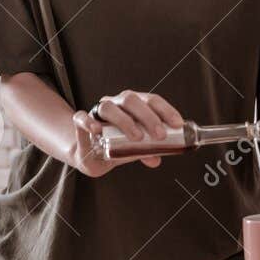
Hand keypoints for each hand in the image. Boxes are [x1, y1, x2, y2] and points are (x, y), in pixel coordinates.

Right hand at [69, 90, 184, 176]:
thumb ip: (143, 152)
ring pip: (108, 106)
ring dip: (125, 121)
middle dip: (148, 116)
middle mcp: (116, 103)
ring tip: (137, 138)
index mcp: (132, 106)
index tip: (177, 124)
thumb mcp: (131, 151)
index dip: (165, 110)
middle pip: (131, 99)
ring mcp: (97, 111)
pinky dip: (88, 122)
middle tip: (160, 135)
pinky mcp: (81, 121)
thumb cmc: (113, 147)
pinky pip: (81, 117)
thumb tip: (156, 160)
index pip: (151, 100)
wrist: (88, 154)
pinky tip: (96, 130)